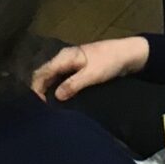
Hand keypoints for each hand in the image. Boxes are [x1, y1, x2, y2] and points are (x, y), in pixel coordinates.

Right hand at [31, 35, 148, 101]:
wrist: (128, 54)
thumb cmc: (110, 62)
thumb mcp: (92, 75)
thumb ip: (73, 84)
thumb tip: (56, 97)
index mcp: (64, 57)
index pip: (42, 73)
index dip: (36, 89)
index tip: (37, 106)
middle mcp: (64, 58)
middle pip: (45, 74)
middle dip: (40, 90)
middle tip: (41, 109)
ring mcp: (71, 63)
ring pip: (53, 77)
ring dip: (49, 90)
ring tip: (49, 107)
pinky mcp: (78, 69)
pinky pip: (62, 78)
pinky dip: (58, 88)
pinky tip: (60, 99)